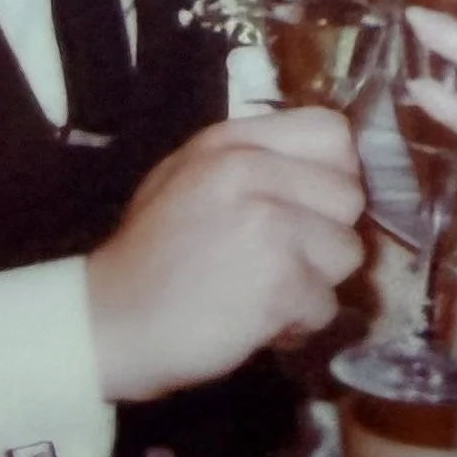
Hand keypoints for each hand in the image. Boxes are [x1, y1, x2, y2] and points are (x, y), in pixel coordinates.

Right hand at [87, 109, 364, 402]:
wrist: (108, 323)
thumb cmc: (149, 257)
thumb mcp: (186, 178)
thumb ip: (250, 163)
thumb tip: (321, 172)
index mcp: (229, 142)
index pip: (332, 131)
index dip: (335, 172)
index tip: (313, 205)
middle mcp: (252, 171)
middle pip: (349, 196)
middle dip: (327, 235)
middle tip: (288, 260)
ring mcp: (268, 225)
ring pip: (348, 252)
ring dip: (316, 283)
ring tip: (267, 292)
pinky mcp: (279, 281)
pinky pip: (326, 304)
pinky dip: (298, 324)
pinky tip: (258, 323)